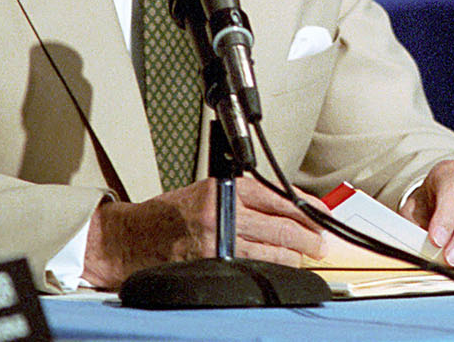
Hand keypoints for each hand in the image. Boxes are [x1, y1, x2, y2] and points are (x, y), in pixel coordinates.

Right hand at [80, 177, 327, 288]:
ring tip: (309, 256)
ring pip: (272, 248)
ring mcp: (219, 237)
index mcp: (226, 187)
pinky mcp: (213, 261)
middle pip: (281, 224)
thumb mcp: (208, 191)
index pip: (278, 195)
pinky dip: (273, 266)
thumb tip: (283, 209)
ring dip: (296, 255)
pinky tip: (283, 267)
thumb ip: (242, 196)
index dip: (306, 206)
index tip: (321, 214)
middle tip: (322, 242)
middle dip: (308, 235)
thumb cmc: (168, 214)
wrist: (132, 236)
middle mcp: (224, 209)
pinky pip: (253, 264)